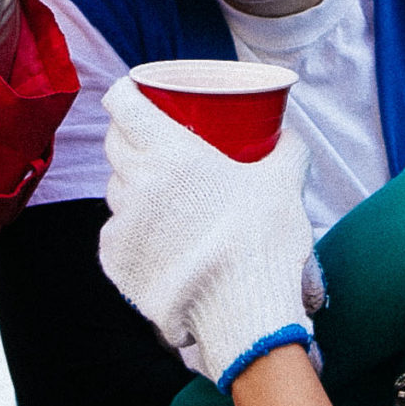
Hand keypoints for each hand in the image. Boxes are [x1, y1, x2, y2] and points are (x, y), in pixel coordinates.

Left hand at [98, 78, 323, 389]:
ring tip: (163, 193)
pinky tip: (159, 237)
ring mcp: (122, 223)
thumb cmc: (262, 239)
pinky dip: (134, 228)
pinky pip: (117, 231)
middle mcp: (136, 182)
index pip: (122, 104)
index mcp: (169, 152)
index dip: (126, 93)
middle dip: (128, 134)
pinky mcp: (116, 259)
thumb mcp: (283, 183)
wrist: (242, 312)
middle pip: (115, 143)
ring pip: (116, 188)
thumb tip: (290, 133)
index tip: (135, 92)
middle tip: (154, 139)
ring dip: (133, 183)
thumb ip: (288, 150)